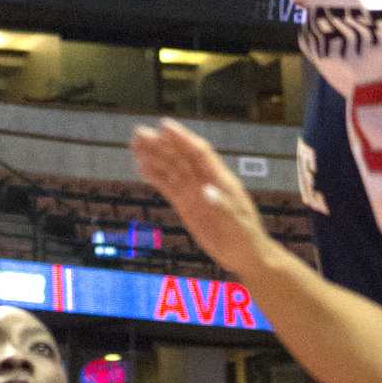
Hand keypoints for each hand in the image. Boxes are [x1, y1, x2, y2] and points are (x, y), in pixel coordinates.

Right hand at [131, 120, 271, 276]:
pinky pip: (169, 188)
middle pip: (180, 158)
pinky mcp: (187, 206)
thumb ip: (223, 207)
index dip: (182, 139)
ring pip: (171, 170)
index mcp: (221, 181)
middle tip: (139, 133)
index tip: (164, 126)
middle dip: (160, 144)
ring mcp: (195, 193)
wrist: (245, 256)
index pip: (199, 153)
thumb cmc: (246, 239)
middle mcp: (206, 182)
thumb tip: (206, 191)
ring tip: (135, 146)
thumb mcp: (238, 226)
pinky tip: (142, 169)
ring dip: (154, 157)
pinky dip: (155, 177)